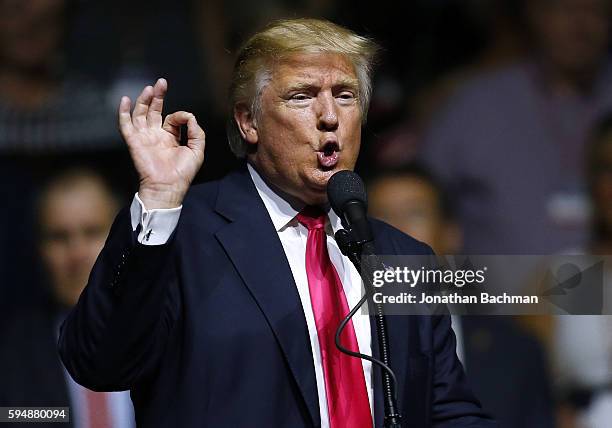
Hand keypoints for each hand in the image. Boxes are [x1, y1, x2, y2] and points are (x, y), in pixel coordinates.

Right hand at [119, 78, 204, 208]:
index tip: (187, 119)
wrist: (169, 187)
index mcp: (170, 138)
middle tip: (161, 83)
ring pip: (141, 114)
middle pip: (154, 111)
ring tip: (150, 88)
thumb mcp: (197, 150)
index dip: (181, 115)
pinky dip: (123, 112)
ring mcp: (144, 138)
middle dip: (157, 96)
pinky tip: (125, 100)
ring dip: (144, 100)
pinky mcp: (134, 142)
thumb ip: (197, 132)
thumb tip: (190, 116)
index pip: (173, 119)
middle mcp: (156, 136)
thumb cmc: (182, 173)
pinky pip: (126, 125)